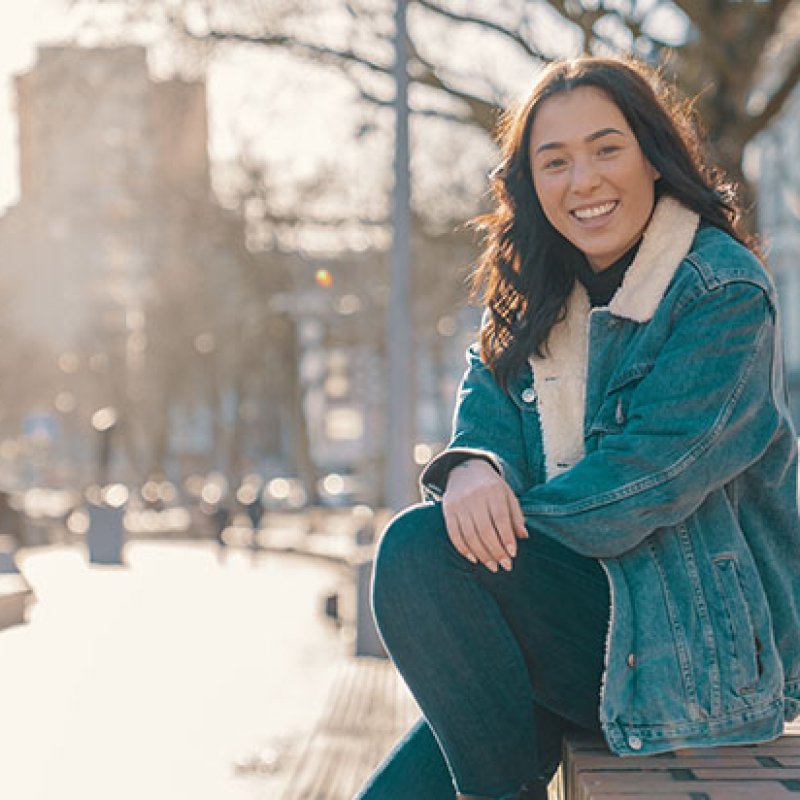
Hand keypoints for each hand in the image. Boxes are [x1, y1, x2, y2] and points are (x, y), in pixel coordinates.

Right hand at [443, 458, 528, 572]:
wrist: (465, 470)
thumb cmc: (492, 487)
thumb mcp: (508, 495)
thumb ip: (516, 515)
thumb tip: (523, 536)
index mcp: (493, 491)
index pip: (500, 518)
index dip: (506, 538)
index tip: (513, 554)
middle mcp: (474, 497)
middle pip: (484, 530)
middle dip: (496, 551)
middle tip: (505, 565)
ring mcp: (459, 504)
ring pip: (469, 535)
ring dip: (481, 554)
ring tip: (492, 566)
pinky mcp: (448, 511)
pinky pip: (454, 534)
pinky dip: (463, 549)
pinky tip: (474, 558)